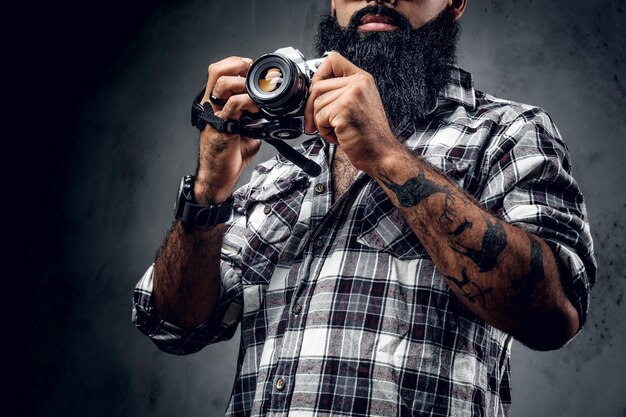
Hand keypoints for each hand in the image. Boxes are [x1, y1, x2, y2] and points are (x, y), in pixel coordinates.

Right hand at [195, 56, 261, 203]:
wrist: (220, 176)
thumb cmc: (229, 155)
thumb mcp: (247, 130)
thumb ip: (255, 116)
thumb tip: (271, 109)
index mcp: (217, 103)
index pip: (221, 71)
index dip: (237, 65)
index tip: (253, 72)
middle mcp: (212, 105)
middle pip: (217, 70)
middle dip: (238, 67)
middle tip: (253, 76)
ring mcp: (214, 114)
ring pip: (223, 83)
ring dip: (244, 84)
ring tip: (255, 95)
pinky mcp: (220, 126)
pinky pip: (233, 105)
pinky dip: (247, 101)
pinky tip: (256, 108)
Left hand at [304, 52, 398, 173]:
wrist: (381, 153)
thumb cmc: (370, 135)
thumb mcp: (358, 104)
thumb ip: (340, 92)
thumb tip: (313, 89)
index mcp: (362, 79)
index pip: (333, 60)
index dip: (319, 74)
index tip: (316, 90)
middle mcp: (358, 83)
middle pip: (317, 86)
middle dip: (312, 108)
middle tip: (318, 123)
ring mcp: (351, 94)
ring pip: (317, 103)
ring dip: (321, 122)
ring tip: (337, 130)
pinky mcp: (344, 109)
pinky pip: (319, 117)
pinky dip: (324, 131)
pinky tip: (339, 135)